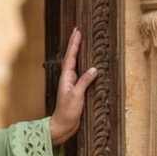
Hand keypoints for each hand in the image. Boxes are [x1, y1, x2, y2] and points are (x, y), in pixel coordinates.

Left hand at [50, 27, 97, 145]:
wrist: (63, 125)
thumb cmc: (67, 112)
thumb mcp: (76, 96)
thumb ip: (84, 82)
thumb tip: (94, 69)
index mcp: (66, 77)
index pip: (71, 56)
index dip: (74, 43)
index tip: (77, 31)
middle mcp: (68, 78)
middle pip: (72, 57)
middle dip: (75, 44)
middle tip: (78, 30)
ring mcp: (71, 83)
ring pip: (76, 64)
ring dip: (78, 52)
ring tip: (82, 41)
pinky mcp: (76, 89)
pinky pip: (81, 73)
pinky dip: (84, 64)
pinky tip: (88, 63)